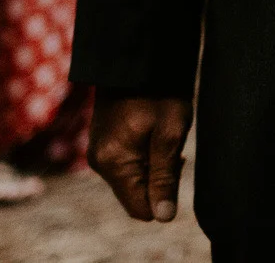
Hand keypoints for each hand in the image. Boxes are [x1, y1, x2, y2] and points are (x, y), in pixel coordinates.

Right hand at [89, 94, 191, 222]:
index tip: (175, 162)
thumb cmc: (159, 92)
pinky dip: (144, 154)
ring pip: (133, 178)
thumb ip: (165, 177)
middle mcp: (99, 163)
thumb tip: (163, 217)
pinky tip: (153, 130)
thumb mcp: (170, 133)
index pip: (140, 208)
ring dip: (153, 164)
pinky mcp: (103, 142)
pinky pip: (126, 164)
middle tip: (171, 143)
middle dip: (158, 177)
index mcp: (113, 164)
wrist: (137, 58)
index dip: (163, 195)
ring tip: (162, 132)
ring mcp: (99, 152)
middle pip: (136, 193)